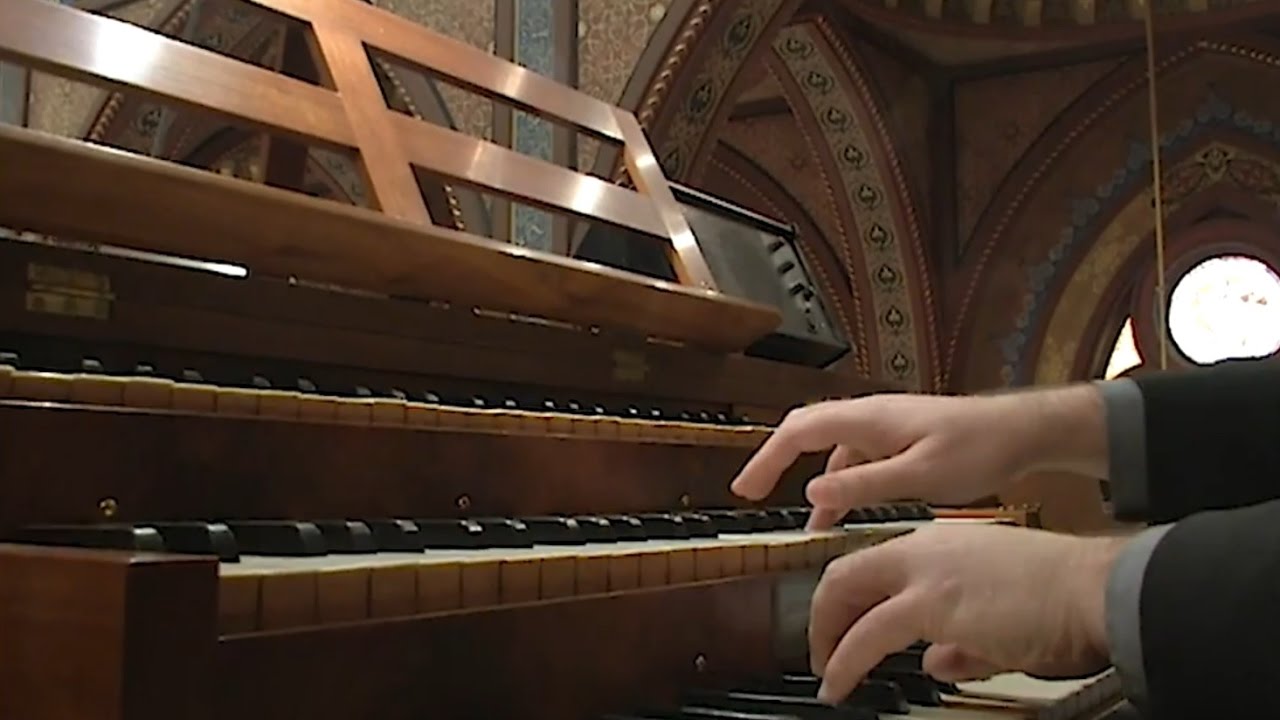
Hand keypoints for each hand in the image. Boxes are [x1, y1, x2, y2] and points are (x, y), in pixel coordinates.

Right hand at [730, 387, 1106, 528]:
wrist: (1020, 433)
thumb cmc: (977, 449)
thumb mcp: (919, 476)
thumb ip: (863, 484)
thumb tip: (812, 491)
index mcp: (868, 420)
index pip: (799, 432)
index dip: (767, 458)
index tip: (746, 489)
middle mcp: (869, 417)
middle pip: (805, 431)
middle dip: (775, 461)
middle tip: (752, 493)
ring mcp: (883, 427)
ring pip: (830, 448)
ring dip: (811, 479)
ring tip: (803, 521)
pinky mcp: (898, 439)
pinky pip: (854, 459)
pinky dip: (839, 484)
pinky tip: (843, 513)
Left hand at [809, 524, 1122, 702]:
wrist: (1096, 589)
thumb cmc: (1067, 600)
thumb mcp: (1003, 622)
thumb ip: (963, 643)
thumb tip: (938, 664)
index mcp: (944, 546)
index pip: (878, 564)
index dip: (852, 599)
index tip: (843, 625)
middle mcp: (927, 550)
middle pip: (847, 572)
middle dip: (825, 614)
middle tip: (821, 647)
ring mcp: (926, 572)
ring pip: (845, 594)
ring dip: (827, 638)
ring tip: (827, 672)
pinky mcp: (931, 603)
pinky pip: (867, 634)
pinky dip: (845, 661)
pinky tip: (840, 683)